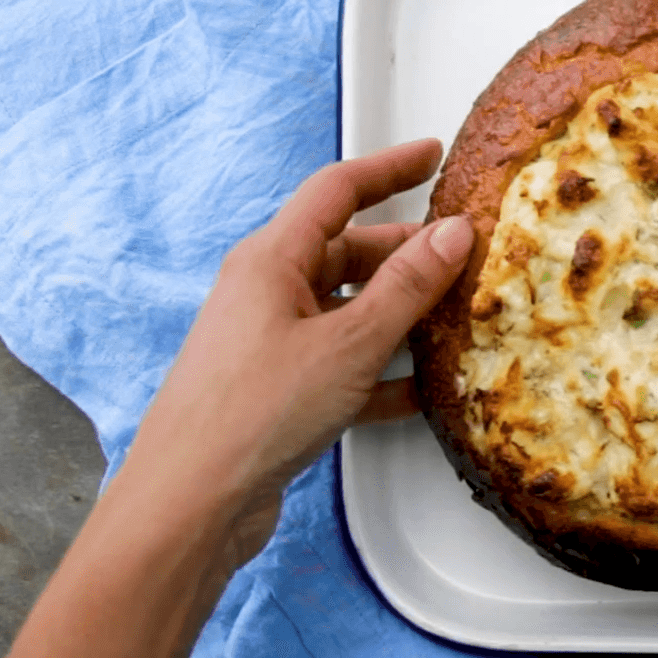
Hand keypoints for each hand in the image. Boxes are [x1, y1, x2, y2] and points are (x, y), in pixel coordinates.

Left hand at [0, 139, 473, 657]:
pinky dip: (381, 368)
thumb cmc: (252, 415)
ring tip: (455, 321)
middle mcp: (266, 291)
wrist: (191, 503)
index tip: (432, 154)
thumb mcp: (349, 343)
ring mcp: (270, 341)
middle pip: (349, 252)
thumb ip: (407, 287)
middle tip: (465, 259)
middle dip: (409, 254)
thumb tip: (451, 235)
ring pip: (348, 308)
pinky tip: (419, 390)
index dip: (390, 168)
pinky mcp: (277, 389)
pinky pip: (342, 361)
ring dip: (401, 314)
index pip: (337, 191)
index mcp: (271, 260)